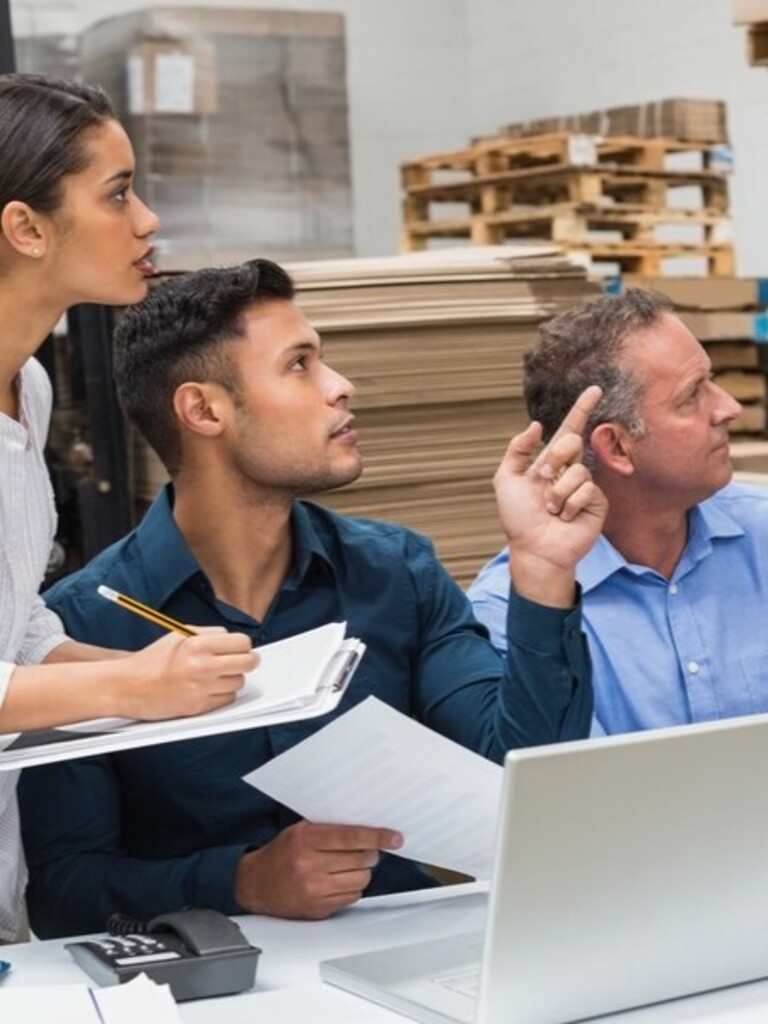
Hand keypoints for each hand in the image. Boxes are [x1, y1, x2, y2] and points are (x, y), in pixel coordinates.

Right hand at [122, 627, 257, 719]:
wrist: (127, 686)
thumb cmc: (153, 660)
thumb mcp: (179, 636)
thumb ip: (209, 635)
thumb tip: (236, 640)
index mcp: (197, 644)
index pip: (242, 642)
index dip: (243, 645)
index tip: (240, 648)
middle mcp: (202, 666)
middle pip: (248, 662)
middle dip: (247, 661)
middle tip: (242, 661)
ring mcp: (201, 688)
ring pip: (239, 682)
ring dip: (232, 678)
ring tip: (217, 675)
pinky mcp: (198, 707)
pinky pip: (227, 699)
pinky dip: (222, 694)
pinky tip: (210, 688)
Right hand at [234, 821, 403, 918]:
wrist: (255, 884)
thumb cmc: (281, 853)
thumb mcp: (300, 830)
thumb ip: (329, 828)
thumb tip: (366, 827)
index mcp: (306, 840)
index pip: (350, 837)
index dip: (376, 837)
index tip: (394, 837)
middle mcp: (310, 866)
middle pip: (360, 859)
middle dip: (369, 853)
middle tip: (369, 850)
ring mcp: (314, 890)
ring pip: (360, 880)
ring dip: (362, 872)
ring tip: (351, 866)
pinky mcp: (318, 909)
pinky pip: (351, 898)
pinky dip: (351, 889)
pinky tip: (339, 881)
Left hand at [494, 385, 607, 605]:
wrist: (535, 548)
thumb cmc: (518, 518)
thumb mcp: (506, 480)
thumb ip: (517, 450)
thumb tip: (535, 425)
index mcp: (549, 461)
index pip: (568, 430)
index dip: (581, 409)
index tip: (594, 389)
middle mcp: (570, 470)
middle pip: (571, 443)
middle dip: (553, 459)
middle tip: (542, 480)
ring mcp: (585, 486)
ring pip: (577, 471)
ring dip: (557, 493)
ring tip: (551, 510)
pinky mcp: (597, 502)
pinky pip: (587, 490)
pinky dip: (570, 505)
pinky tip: (565, 518)